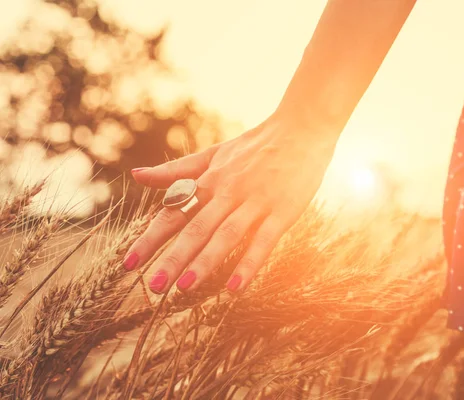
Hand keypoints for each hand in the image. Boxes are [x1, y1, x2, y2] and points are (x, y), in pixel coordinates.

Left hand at [124, 117, 336, 293]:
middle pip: (196, 227)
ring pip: (226, 234)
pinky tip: (236, 287)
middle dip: (173, 258)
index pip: (173, 212)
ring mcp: (256, 201)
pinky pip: (264, 240)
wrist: (301, 128)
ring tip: (185, 287)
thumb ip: (177, 170)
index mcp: (210, 180)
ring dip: (205, 261)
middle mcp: (228, 191)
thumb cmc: (256, 145)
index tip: (128, 264)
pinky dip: (249, 263)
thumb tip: (135, 176)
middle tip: (154, 288)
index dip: (150, 238)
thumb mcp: (213, 154)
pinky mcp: (283, 211)